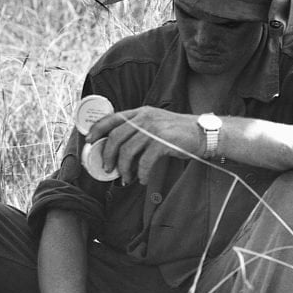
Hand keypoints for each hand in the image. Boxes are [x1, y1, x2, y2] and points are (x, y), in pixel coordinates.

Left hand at [88, 106, 202, 184]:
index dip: (98, 129)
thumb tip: (118, 150)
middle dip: (108, 155)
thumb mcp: (156, 125)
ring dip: (124, 168)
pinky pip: (145, 161)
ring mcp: (154, 129)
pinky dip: (141, 173)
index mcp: (141, 113)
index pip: (113, 117)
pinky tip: (142, 179)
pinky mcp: (163, 142)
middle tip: (108, 169)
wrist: (203, 133)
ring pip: (128, 151)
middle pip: (116, 136)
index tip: (89, 140)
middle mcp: (145, 118)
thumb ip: (138, 131)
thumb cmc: (178, 134)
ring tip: (126, 178)